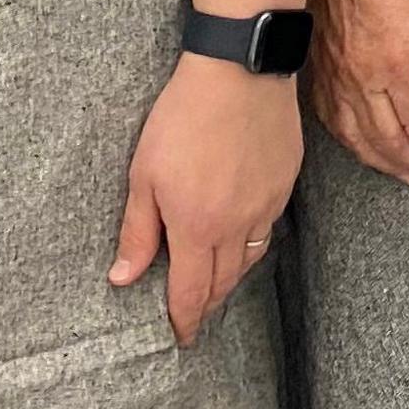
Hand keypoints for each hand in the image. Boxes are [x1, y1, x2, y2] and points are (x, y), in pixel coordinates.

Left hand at [111, 52, 302, 345]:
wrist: (240, 71)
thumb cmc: (183, 118)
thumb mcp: (144, 175)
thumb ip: (137, 232)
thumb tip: (123, 278)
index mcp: (198, 227)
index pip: (192, 292)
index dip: (184, 320)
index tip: (180, 337)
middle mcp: (238, 224)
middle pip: (225, 282)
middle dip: (207, 304)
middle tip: (194, 316)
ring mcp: (267, 203)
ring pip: (251, 258)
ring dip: (230, 277)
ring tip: (215, 281)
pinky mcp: (285, 181)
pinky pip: (269, 227)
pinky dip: (252, 243)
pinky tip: (240, 235)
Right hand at [306, 0, 408, 184]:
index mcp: (400, 58)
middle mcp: (363, 75)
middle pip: (392, 140)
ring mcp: (334, 72)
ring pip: (358, 136)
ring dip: (385, 162)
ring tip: (408, 174)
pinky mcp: (315, 62)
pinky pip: (331, 118)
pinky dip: (351, 141)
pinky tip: (364, 145)